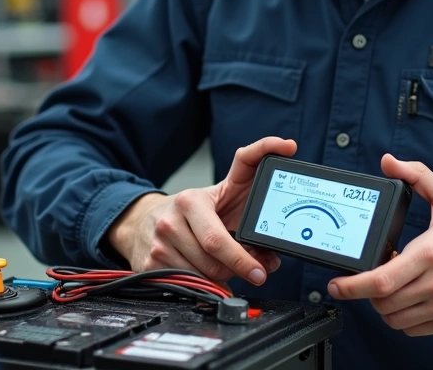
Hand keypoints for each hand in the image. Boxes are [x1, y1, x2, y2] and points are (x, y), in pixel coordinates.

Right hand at [107, 137, 296, 283]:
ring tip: (224, 263)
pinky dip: (202, 283)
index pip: (217, 240)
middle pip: (213, 264)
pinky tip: (204, 270)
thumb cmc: (195, 206)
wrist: (146, 217)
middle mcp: (170, 223)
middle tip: (252, 269)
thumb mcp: (225, 185)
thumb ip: (256, 168)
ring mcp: (158, 246)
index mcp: (190, 201)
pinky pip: (187, 285)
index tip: (259, 271)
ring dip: (221, 276)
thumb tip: (287, 148)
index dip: (242, 259)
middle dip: (238, 269)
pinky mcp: (149, 265)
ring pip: (203, 277)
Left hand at [327, 154, 432, 335]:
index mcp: (431, 252)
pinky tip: (408, 299)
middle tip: (371, 278)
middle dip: (367, 292)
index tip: (337, 285)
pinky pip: (411, 329)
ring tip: (391, 287)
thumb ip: (417, 175)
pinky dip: (402, 318)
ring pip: (394, 319)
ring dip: (384, 306)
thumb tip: (388, 162)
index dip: (352, 286)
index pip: (381, 280)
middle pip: (383, 302)